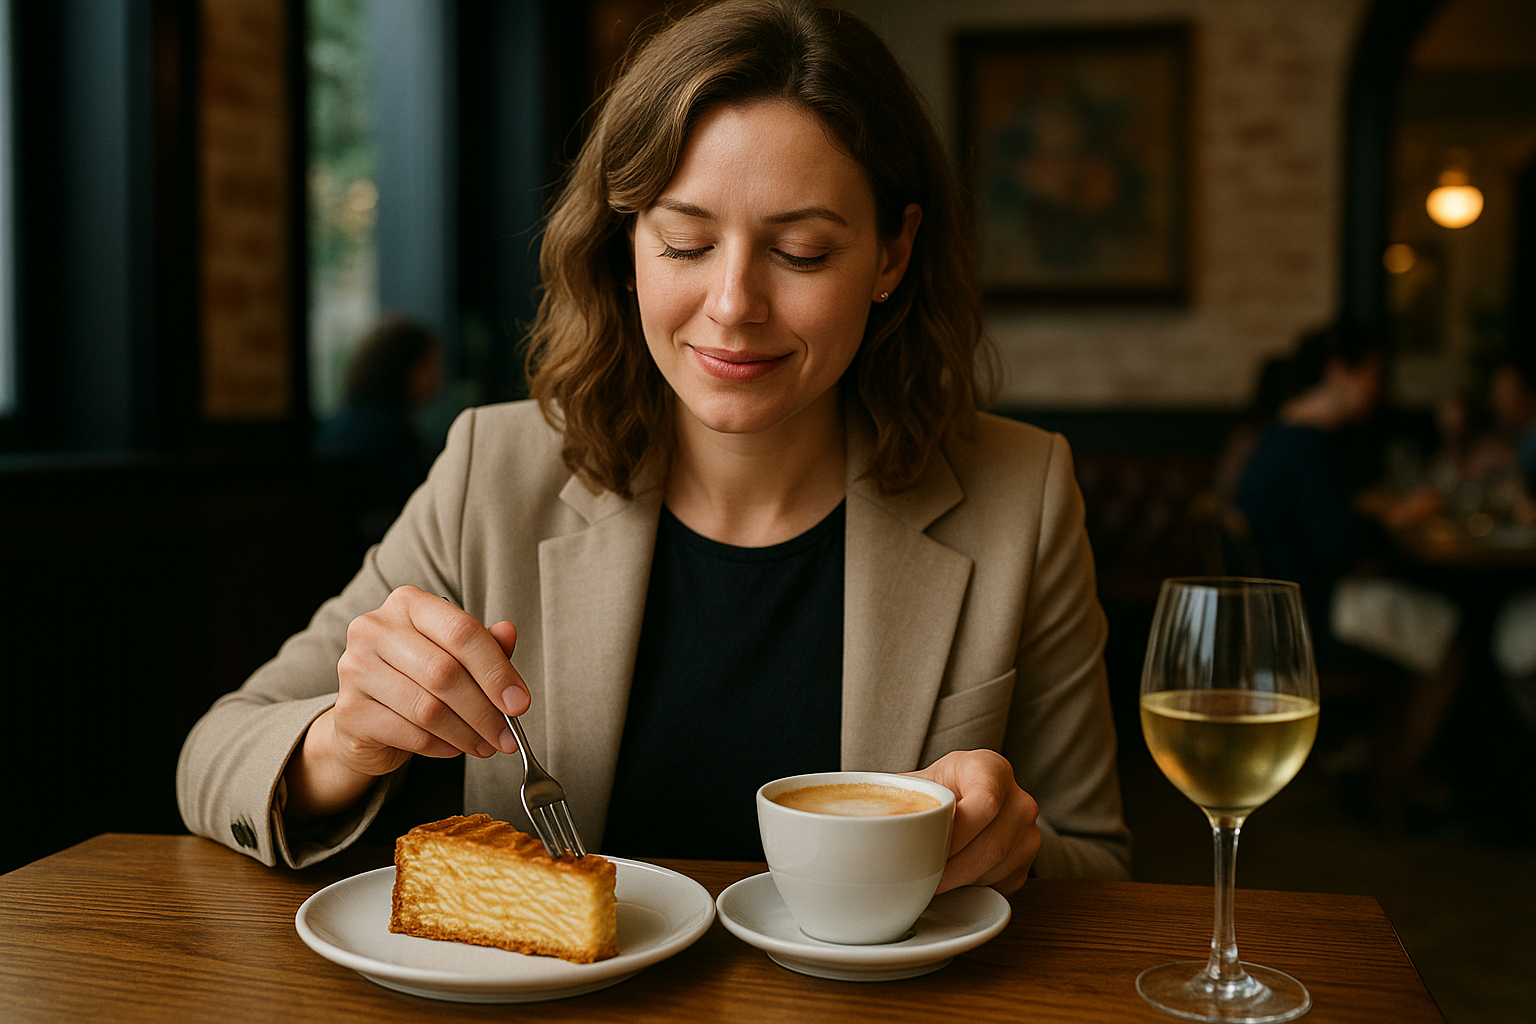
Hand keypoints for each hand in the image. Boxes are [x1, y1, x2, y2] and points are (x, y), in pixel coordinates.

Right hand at [284, 586, 530, 820]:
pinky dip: (441, 746)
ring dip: (466, 733)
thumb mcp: (455, 654)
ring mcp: (355, 668)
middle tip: (507, 735)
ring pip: (427, 708)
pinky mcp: (348, 711)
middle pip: (445, 672)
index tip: (519, 703)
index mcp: (407, 603)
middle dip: (485, 710)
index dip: (496, 670)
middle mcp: (374, 628)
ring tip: (487, 745)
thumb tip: (508, 632)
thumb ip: (484, 644)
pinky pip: (409, 734)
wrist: (367, 716)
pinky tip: (455, 748)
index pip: (462, 631)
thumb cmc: (417, 677)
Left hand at [906, 749, 1039, 894]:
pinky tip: (954, 879)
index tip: (924, 851)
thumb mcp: (921, 781)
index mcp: (991, 768)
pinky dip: (973, 885)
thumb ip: (898, 795)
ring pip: (996, 868)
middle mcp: (1019, 798)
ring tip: (929, 881)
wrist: (971, 793)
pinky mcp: (1028, 860)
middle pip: (991, 845)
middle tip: (919, 880)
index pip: (984, 805)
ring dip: (960, 880)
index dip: (955, 835)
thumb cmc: (941, 787)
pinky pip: (1002, 882)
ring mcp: (1029, 831)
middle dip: (951, 869)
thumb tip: (854, 813)